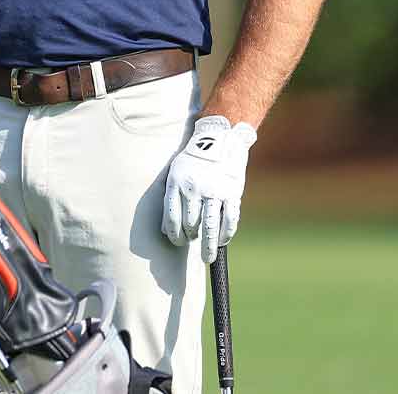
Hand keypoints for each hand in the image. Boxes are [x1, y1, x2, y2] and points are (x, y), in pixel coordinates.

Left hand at [161, 114, 257, 261]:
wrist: (220, 139)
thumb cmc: (193, 160)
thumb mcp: (175, 173)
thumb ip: (171, 198)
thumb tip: (165, 229)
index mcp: (176, 183)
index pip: (171, 217)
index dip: (173, 234)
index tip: (176, 242)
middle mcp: (194, 189)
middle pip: (190, 224)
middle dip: (189, 238)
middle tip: (191, 243)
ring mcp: (215, 192)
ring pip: (210, 226)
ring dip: (208, 245)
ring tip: (206, 257)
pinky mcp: (232, 194)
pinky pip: (230, 220)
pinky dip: (226, 234)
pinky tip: (222, 241)